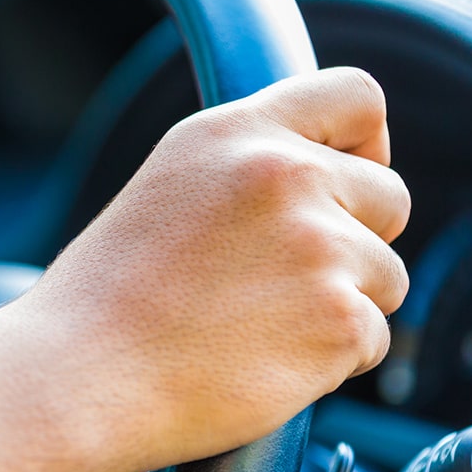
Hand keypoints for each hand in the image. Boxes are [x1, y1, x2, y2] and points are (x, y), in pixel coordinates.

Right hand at [20, 66, 410, 469]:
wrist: (80, 375)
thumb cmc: (108, 297)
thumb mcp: (170, 186)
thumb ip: (247, 168)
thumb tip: (324, 180)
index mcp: (235, 134)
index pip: (357, 96)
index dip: (367, 143)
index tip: (348, 180)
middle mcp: (285, 174)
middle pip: (391, 195)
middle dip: (358, 238)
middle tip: (288, 278)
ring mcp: (319, 246)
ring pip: (387, 275)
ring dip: (343, 304)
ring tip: (258, 325)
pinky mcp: (339, 319)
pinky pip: (373, 337)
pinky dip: (331, 359)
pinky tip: (263, 360)